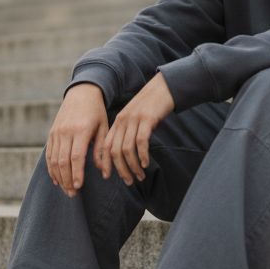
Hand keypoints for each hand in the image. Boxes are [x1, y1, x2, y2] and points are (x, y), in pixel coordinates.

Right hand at [46, 83, 108, 197]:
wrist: (81, 93)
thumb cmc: (96, 112)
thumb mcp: (104, 128)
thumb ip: (102, 150)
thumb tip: (103, 171)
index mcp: (81, 130)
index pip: (76, 156)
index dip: (77, 173)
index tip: (79, 186)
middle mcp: (66, 132)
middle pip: (63, 161)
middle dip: (67, 180)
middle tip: (73, 194)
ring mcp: (56, 132)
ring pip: (54, 159)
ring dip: (59, 177)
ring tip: (66, 189)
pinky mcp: (51, 133)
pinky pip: (49, 154)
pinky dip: (51, 168)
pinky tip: (56, 179)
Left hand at [100, 72, 174, 186]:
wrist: (164, 87)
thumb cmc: (151, 106)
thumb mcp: (135, 119)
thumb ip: (129, 133)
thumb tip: (126, 154)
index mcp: (118, 122)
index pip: (106, 146)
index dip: (106, 162)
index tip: (108, 176)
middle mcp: (123, 121)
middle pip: (115, 150)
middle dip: (121, 169)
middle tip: (129, 181)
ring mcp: (134, 119)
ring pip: (127, 148)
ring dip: (133, 166)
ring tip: (140, 176)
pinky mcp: (147, 119)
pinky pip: (141, 141)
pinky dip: (142, 155)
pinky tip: (145, 163)